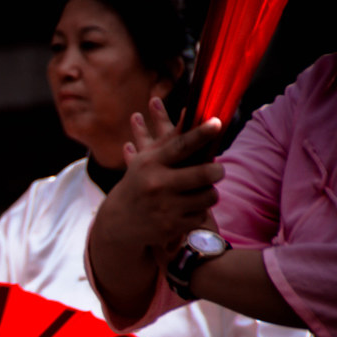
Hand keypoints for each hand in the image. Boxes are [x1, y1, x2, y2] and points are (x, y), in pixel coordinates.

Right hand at [106, 98, 224, 250]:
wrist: (118, 221)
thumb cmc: (139, 182)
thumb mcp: (147, 159)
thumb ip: (171, 138)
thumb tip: (192, 110)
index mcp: (151, 164)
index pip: (180, 146)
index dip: (200, 134)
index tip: (217, 123)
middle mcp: (157, 184)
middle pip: (204, 174)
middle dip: (217, 171)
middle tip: (218, 170)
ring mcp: (165, 207)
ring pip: (208, 196)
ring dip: (208, 193)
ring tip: (201, 190)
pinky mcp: (172, 226)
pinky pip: (201, 215)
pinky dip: (197, 212)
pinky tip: (187, 209)